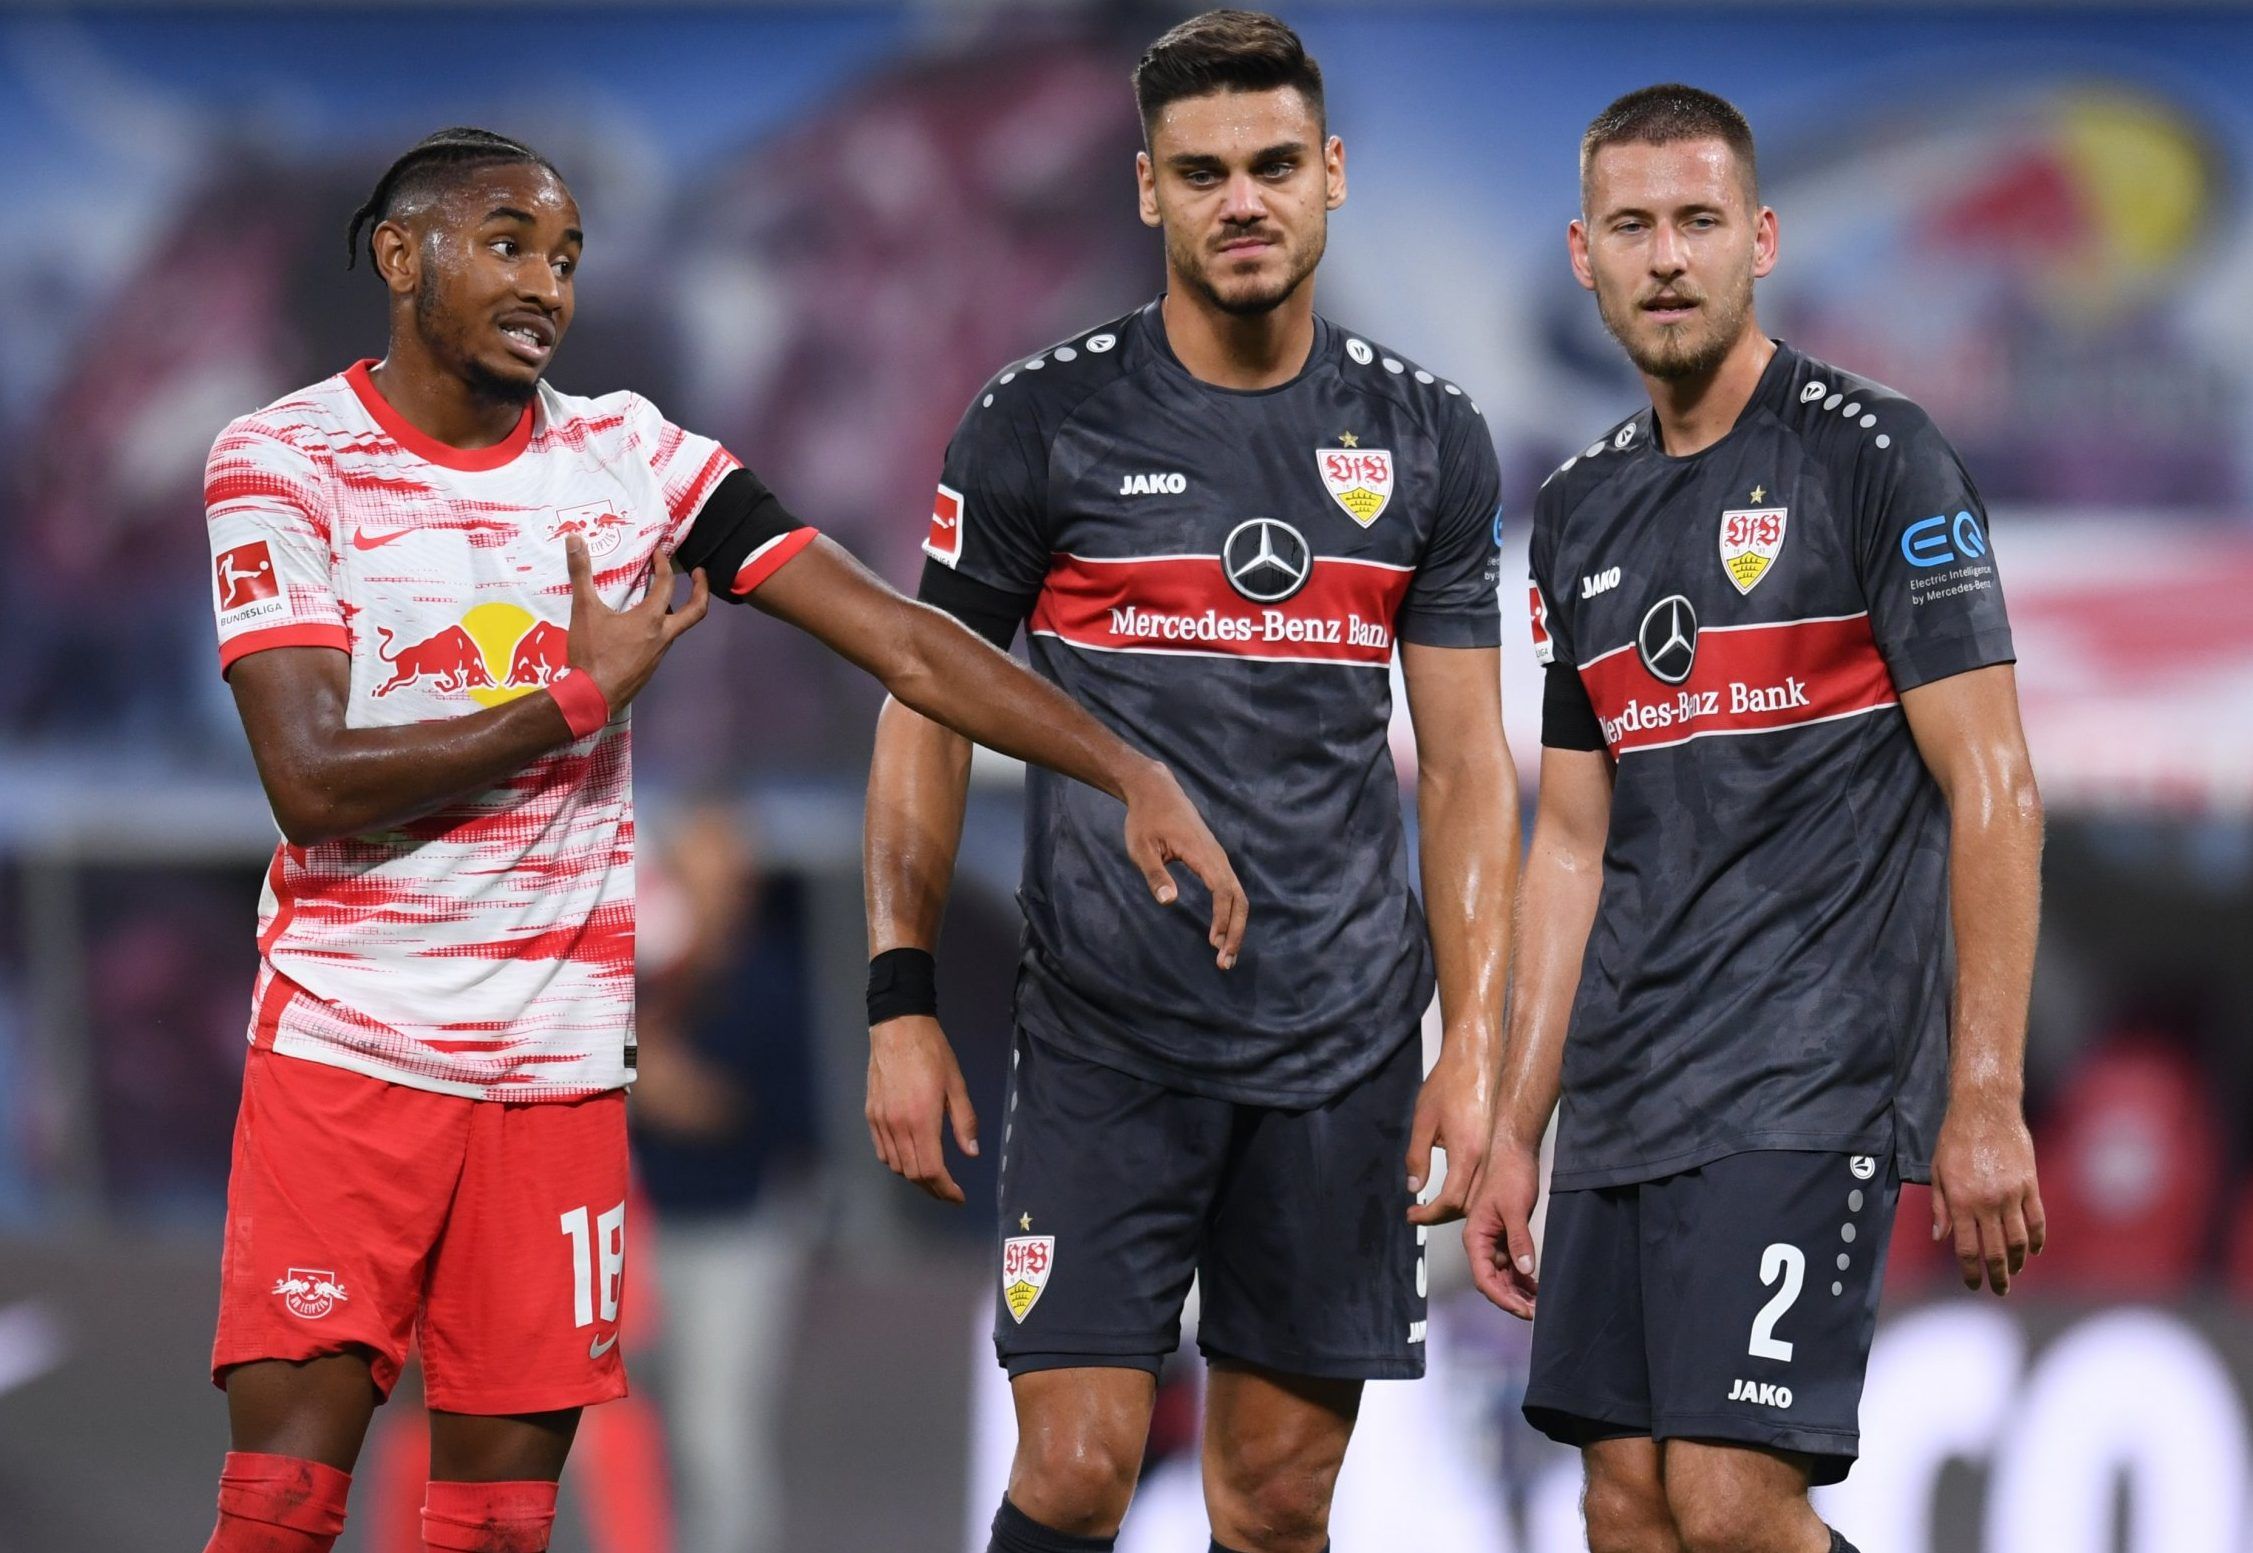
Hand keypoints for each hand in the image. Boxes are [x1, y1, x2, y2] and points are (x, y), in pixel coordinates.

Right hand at [566, 539, 709, 709]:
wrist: (593, 697)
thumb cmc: (591, 653)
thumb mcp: (584, 610)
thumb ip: (580, 574)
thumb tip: (574, 540)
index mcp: (651, 619)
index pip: (666, 584)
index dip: (663, 564)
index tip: (659, 552)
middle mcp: (663, 636)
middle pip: (696, 610)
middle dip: (702, 589)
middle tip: (699, 573)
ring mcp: (660, 654)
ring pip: (677, 627)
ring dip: (674, 610)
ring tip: (658, 597)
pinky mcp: (651, 668)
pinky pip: (662, 642)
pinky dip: (659, 628)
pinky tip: (639, 627)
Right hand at [865, 1015, 978, 1204]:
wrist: (898, 1028)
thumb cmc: (932, 1052)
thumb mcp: (956, 1084)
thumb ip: (965, 1121)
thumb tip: (972, 1153)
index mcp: (922, 1120)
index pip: (932, 1170)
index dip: (946, 1190)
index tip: (959, 1197)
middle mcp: (897, 1126)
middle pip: (913, 1174)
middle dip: (933, 1188)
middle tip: (949, 1191)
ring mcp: (881, 1122)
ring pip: (896, 1165)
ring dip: (915, 1176)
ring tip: (933, 1176)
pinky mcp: (871, 1115)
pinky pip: (882, 1151)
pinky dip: (896, 1163)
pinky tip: (909, 1157)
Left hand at [1118, 759, 1248, 969]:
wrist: (1156, 791)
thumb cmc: (1145, 820)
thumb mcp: (1141, 848)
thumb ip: (1155, 875)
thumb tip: (1169, 901)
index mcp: (1202, 854)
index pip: (1222, 891)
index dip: (1222, 919)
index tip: (1214, 943)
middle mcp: (1217, 856)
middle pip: (1239, 899)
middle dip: (1235, 932)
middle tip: (1224, 963)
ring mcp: (1219, 858)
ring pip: (1238, 896)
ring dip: (1234, 926)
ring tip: (1224, 955)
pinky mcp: (1215, 860)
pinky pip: (1230, 890)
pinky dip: (1230, 913)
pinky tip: (1220, 932)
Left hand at [1406, 1042, 1491, 1225]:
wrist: (1477, 1057)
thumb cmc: (1449, 1083)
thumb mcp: (1423, 1120)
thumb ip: (1417, 1157)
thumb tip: (1415, 1187)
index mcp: (1466, 1152)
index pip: (1450, 1200)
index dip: (1430, 1214)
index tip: (1413, 1215)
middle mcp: (1487, 1157)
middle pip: (1470, 1206)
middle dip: (1444, 1216)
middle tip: (1421, 1214)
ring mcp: (1496, 1152)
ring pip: (1482, 1197)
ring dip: (1460, 1207)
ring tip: (1436, 1207)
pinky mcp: (1499, 1146)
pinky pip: (1488, 1181)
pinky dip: (1472, 1193)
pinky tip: (1457, 1189)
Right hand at [1465, 1134, 1540, 1318]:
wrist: (1514, 1153)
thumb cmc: (1509, 1174)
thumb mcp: (1515, 1208)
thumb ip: (1519, 1239)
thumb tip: (1525, 1268)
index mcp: (1475, 1237)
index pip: (1484, 1278)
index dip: (1502, 1298)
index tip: (1522, 1309)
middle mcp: (1481, 1243)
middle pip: (1492, 1283)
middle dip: (1512, 1300)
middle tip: (1536, 1313)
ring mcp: (1494, 1241)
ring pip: (1503, 1277)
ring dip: (1518, 1293)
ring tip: (1539, 1306)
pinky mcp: (1506, 1236)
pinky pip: (1512, 1265)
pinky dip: (1523, 1279)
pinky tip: (1537, 1288)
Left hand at [1931, 1092, 2044, 1294]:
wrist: (1985, 1111)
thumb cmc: (1955, 1140)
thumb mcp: (1937, 1172)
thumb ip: (1940, 1207)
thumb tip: (1940, 1238)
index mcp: (1960, 1202)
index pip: (1966, 1248)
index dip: (1971, 1271)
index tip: (1974, 1284)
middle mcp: (1987, 1203)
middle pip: (1995, 1251)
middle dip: (1997, 1275)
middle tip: (1999, 1290)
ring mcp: (2011, 1195)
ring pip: (2019, 1240)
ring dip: (2017, 1261)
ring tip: (2014, 1271)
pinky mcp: (2030, 1185)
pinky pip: (2037, 1220)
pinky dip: (2036, 1239)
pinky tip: (2032, 1250)